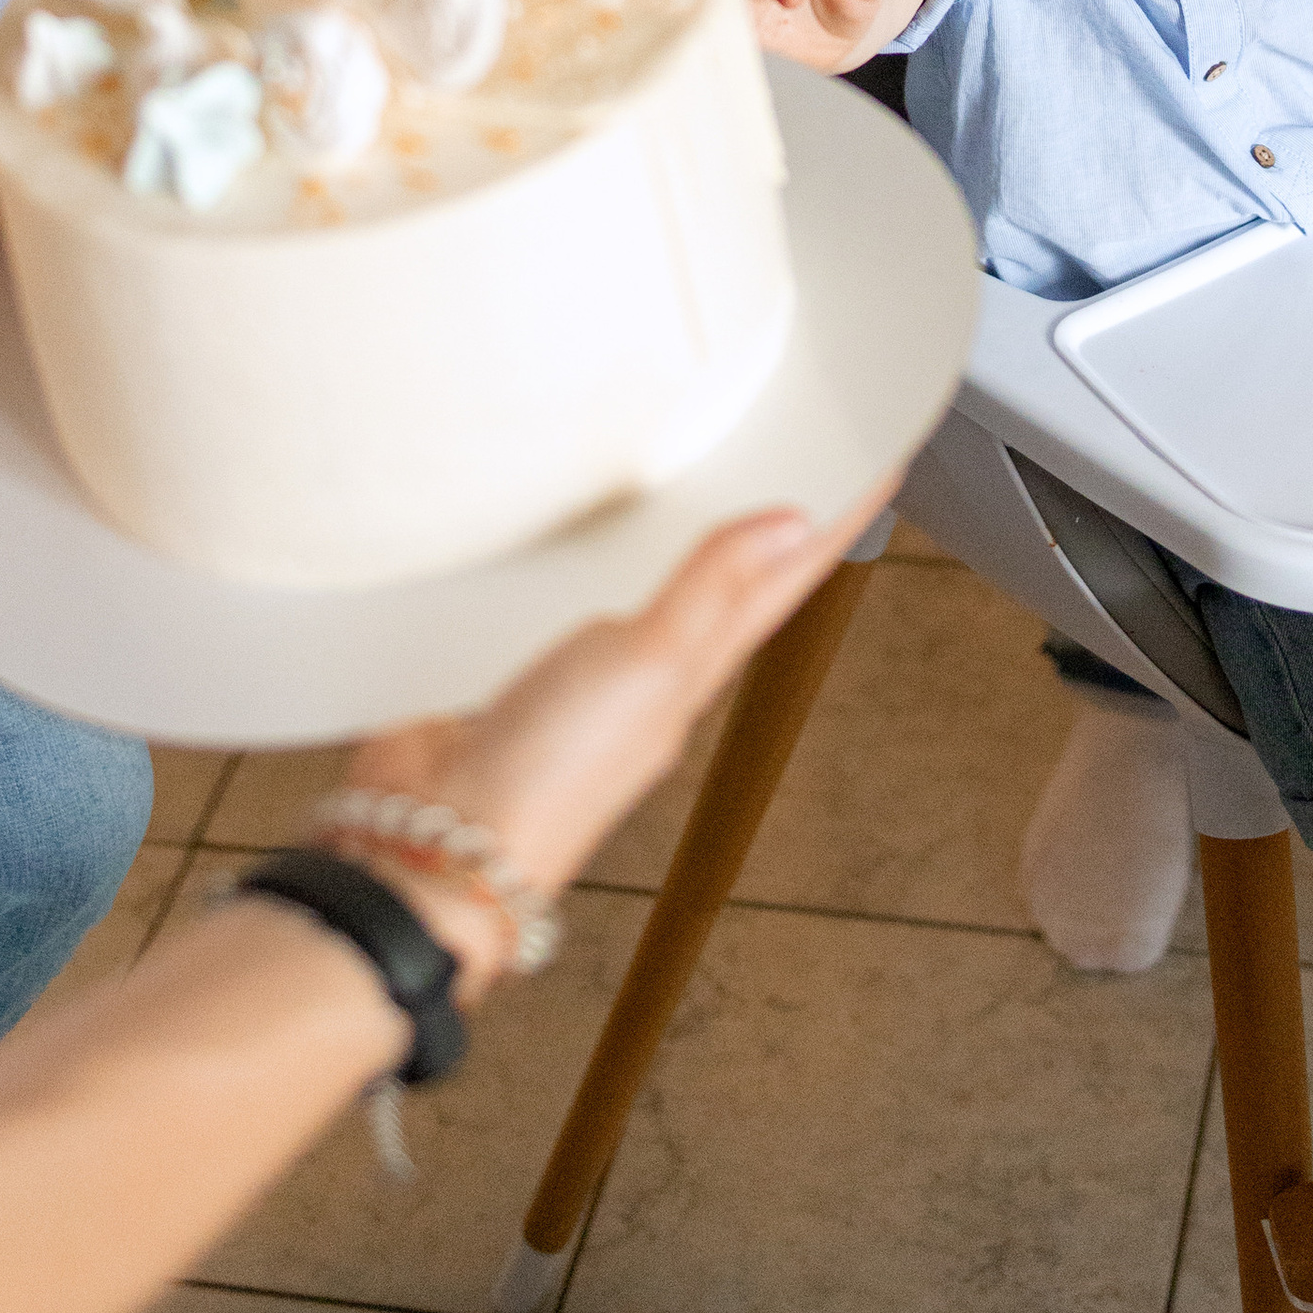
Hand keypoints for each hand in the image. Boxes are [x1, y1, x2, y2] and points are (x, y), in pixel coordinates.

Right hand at [325, 487, 893, 984]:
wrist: (437, 851)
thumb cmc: (547, 782)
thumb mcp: (649, 667)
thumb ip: (710, 592)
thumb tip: (792, 524)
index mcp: (693, 671)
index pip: (782, 582)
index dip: (831, 524)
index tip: (876, 467)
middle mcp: (648, 674)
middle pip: (727, 585)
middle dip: (765, 526)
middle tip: (804, 461)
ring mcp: (584, 679)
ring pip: (652, 593)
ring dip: (685, 546)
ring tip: (713, 488)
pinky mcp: (518, 675)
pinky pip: (572, 605)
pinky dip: (589, 568)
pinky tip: (578, 544)